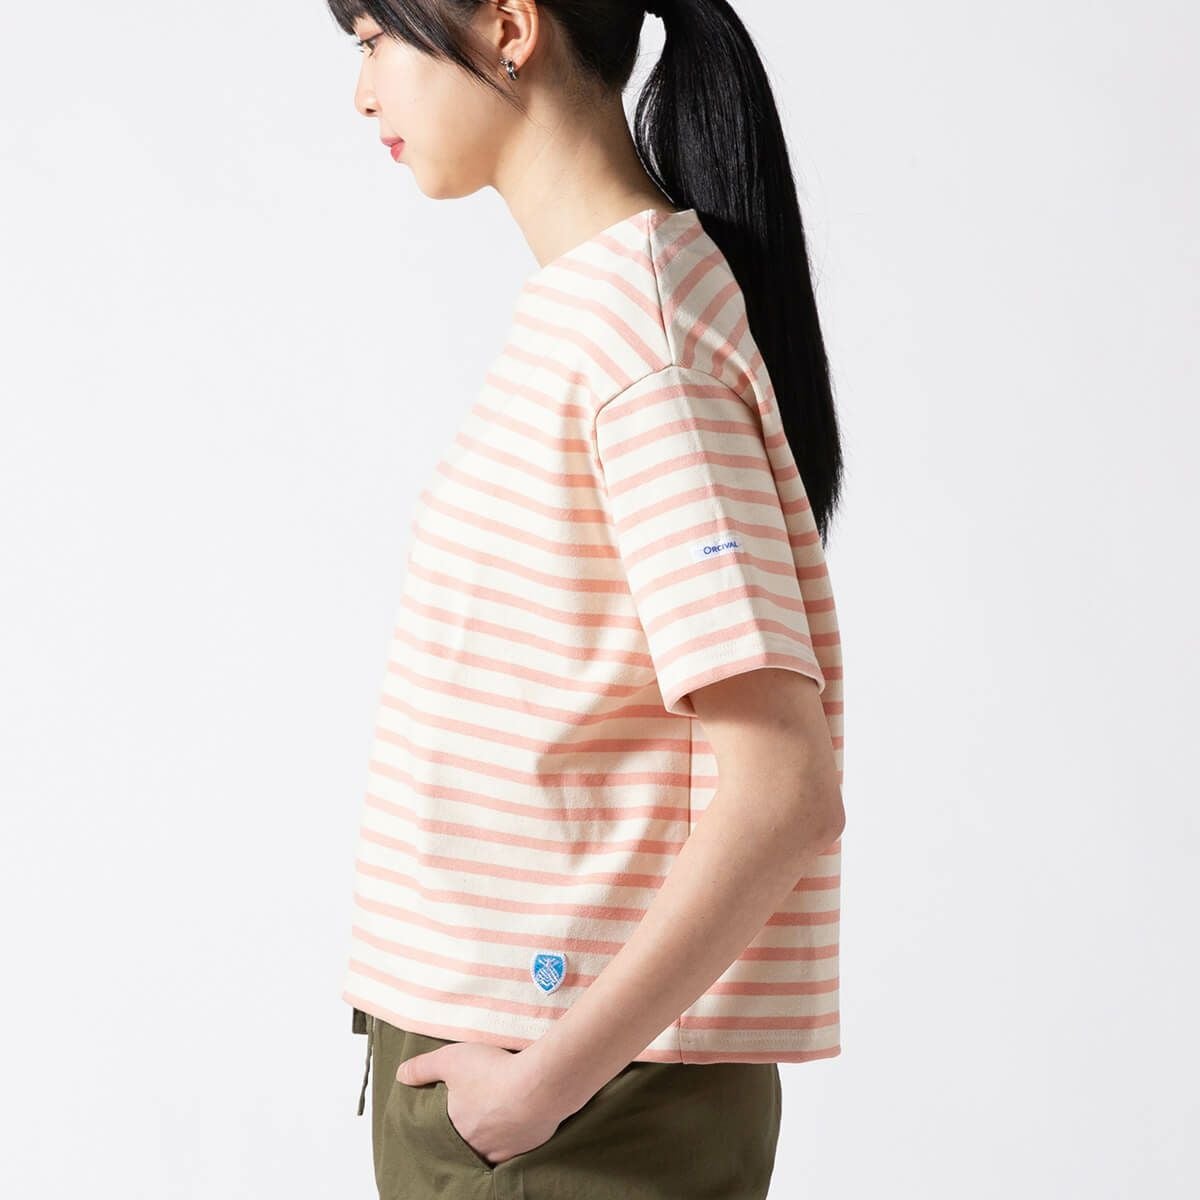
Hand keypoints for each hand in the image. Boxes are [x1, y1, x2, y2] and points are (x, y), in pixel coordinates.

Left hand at [396, 1041, 572, 1166]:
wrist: (539, 1085)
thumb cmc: (494, 1072)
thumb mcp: (450, 1059)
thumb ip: (423, 1068)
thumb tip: (401, 1076)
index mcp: (457, 1129)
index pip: (446, 1133)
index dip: (451, 1121)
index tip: (455, 1112)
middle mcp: (478, 1146)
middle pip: (470, 1142)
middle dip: (472, 1130)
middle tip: (477, 1115)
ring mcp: (505, 1150)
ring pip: (493, 1147)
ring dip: (494, 1134)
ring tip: (498, 1117)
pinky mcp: (528, 1146)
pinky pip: (517, 1146)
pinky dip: (516, 1135)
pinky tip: (520, 1120)